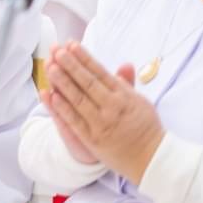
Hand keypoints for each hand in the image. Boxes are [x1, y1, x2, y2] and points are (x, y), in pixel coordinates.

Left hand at [45, 42, 165, 184]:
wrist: (151, 158)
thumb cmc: (144, 127)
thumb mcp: (140, 101)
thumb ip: (127, 83)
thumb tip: (125, 63)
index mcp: (124, 96)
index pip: (101, 72)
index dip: (85, 58)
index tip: (72, 44)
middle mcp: (112, 108)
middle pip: (88, 83)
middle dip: (72, 65)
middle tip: (58, 50)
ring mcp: (101, 123)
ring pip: (79, 99)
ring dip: (63, 83)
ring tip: (51, 67)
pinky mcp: (92, 139)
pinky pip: (74, 121)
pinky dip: (63, 108)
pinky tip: (51, 96)